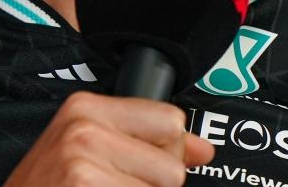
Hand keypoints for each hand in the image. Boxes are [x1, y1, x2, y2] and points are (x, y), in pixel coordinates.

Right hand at [5, 91, 214, 185]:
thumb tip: (204, 150)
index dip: (166, 153)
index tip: (140, 167)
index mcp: (85, 107)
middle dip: (153, 186)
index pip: (169, 121)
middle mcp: (84, 129)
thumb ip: (147, 142)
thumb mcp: (87, 152)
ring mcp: (83, 163)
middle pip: (171, 164)